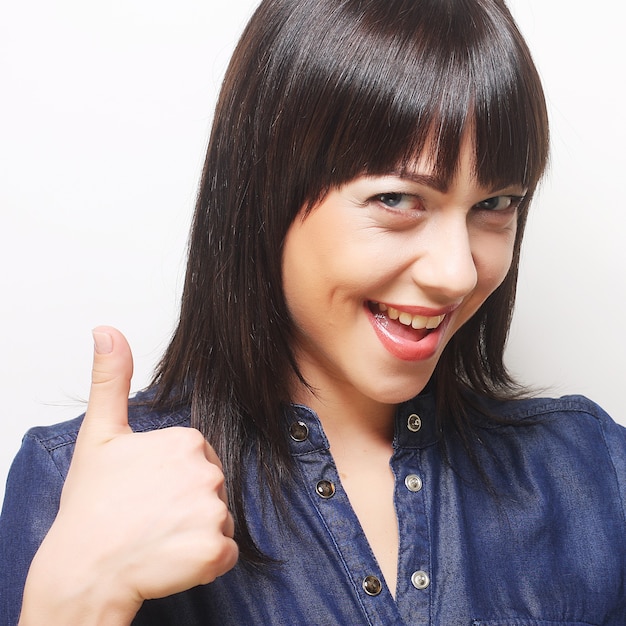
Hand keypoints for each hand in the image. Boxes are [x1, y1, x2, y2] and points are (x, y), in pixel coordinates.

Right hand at [20, 327, 237, 624]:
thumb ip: (110, 379)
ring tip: (158, 538)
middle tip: (150, 516)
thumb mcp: (100, 434)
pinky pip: (225, 555)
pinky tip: (171, 560)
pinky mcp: (214, 550)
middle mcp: (206, 471)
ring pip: (220, 522)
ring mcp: (212, 511)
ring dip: (195, 534)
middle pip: (213, 490)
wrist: (82, 568)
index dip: (175, 480)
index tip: (149, 491)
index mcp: (185, 441)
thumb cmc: (91, 505)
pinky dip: (205, 563)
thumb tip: (106, 331)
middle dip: (189, 505)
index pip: (200, 461)